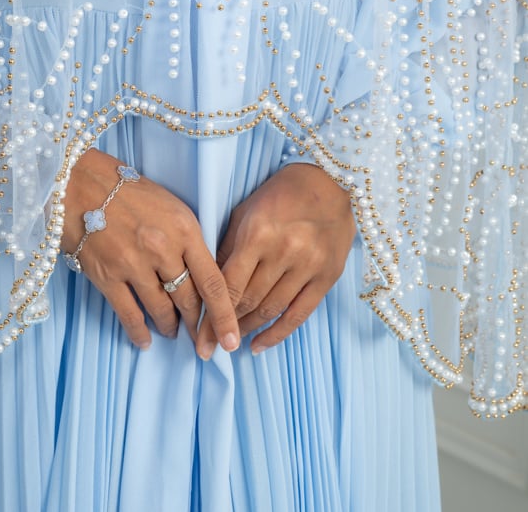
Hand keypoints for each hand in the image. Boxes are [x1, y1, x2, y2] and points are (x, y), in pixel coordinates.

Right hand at [62, 148, 239, 356]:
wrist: (82, 183)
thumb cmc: (130, 192)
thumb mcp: (172, 207)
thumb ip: (189, 240)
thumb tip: (202, 277)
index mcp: (184, 228)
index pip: (213, 281)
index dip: (224, 316)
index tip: (231, 339)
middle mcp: (162, 249)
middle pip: (188, 299)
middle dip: (198, 324)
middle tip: (202, 338)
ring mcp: (133, 264)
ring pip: (161, 309)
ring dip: (170, 326)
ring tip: (173, 331)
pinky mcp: (107, 276)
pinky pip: (129, 314)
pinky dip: (139, 332)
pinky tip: (145, 341)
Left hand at [196, 162, 355, 356]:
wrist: (329, 182)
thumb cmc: (280, 194)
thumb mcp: (245, 213)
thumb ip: (228, 249)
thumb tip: (209, 286)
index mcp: (257, 234)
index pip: (228, 284)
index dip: (212, 315)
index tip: (200, 338)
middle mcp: (283, 252)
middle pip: (248, 301)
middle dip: (226, 326)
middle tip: (210, 346)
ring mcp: (307, 266)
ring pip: (271, 310)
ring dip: (248, 329)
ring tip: (232, 341)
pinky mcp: (327, 277)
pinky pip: (299, 315)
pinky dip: (278, 334)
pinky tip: (259, 345)